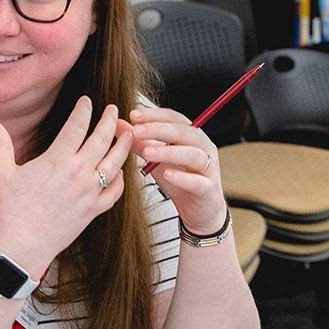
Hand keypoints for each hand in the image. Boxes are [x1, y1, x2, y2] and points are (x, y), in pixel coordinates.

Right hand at [0, 96, 134, 276]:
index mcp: (57, 160)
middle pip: (102, 139)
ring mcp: (89, 193)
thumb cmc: (10, 210)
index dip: (84, 109)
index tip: (86, 101)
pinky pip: (115, 192)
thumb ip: (1, 144)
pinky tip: (120, 172)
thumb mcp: (1, 172)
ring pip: (115, 163)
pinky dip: (121, 180)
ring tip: (128, 134)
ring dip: (123, 145)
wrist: (21, 246)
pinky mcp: (93, 211)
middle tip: (112, 109)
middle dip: (110, 120)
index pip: (77, 125)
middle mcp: (78, 173)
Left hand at [130, 106, 227, 233]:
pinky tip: (167, 174)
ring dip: (168, 152)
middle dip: (158, 130)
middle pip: (184, 132)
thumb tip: (120, 126)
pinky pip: (197, 181)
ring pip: (192, 154)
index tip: (133, 115)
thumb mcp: (156, 161)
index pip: (174, 118)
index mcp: (191, 137)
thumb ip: (139, 143)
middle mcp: (204, 148)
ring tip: (147, 152)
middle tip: (136, 131)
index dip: (154, 115)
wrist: (199, 212)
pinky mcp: (208, 189)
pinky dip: (182, 177)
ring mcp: (209, 168)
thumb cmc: (180, 182)